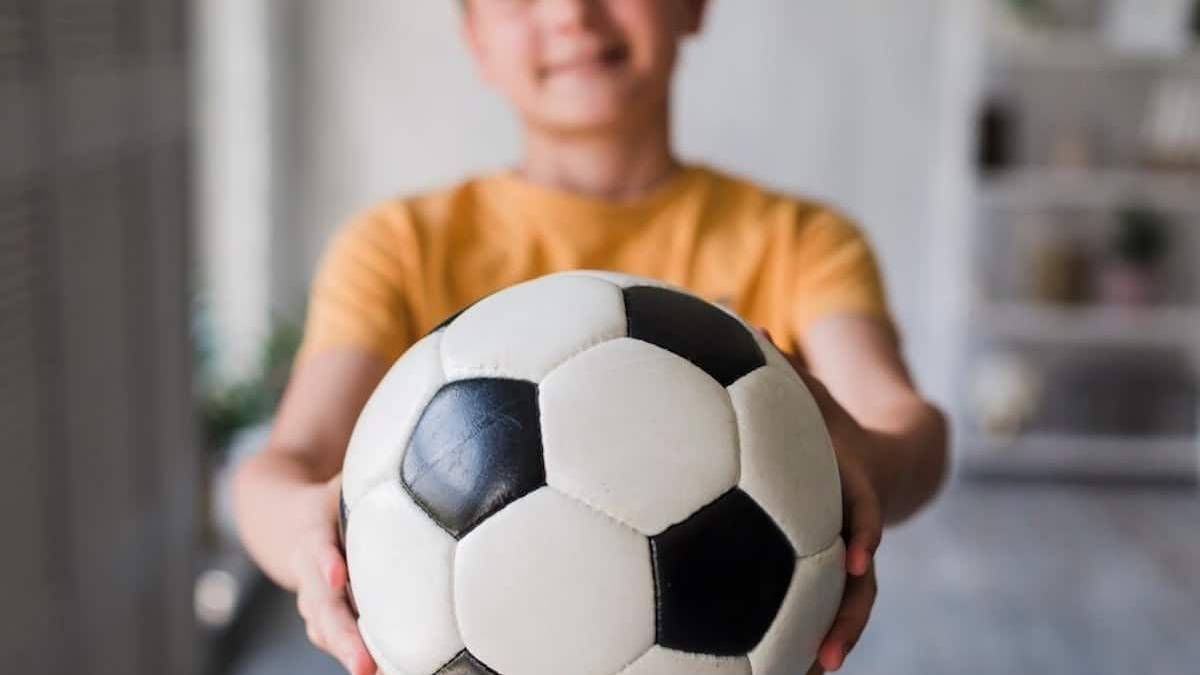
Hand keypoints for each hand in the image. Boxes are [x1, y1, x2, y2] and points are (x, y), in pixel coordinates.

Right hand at [291, 478, 376, 674]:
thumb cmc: (330, 499)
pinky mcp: (322, 617)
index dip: (326, 562)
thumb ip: (377, 476)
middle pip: (323, 606)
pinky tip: (387, 671)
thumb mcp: (346, 480)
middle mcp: (310, 572)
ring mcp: (313, 600)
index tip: (338, 576)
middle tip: (364, 664)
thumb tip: (432, 461)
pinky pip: (336, 638)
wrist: (280, 523)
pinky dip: (355, 655)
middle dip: (343, 636)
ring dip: (348, 654)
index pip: (318, 546)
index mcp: (314, 533)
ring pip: (326, 631)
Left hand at [764, 332, 883, 671]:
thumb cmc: (828, 418)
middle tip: (824, 659)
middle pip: (861, 581)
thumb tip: (737, 317)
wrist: (878, 455)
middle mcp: (851, 528)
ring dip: (827, 641)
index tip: (857, 554)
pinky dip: (796, 635)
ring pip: (840, 606)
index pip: (864, 510)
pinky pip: (812, 607)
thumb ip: (776, 362)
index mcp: (848, 485)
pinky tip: (764, 666)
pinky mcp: (823, 571)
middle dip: (847, 619)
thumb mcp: (806, 386)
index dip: (863, 530)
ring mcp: (841, 555)